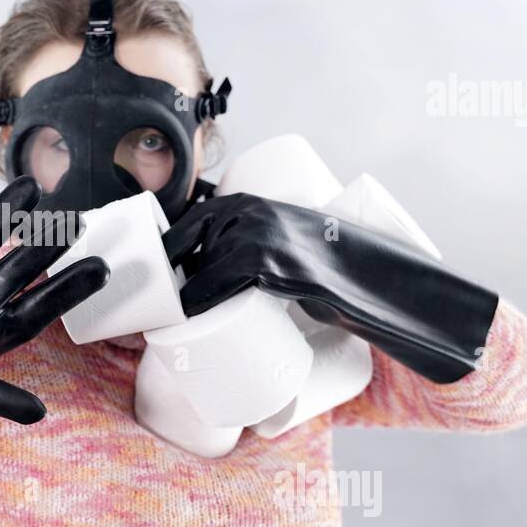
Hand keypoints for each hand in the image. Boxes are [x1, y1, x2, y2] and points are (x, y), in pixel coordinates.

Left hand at [162, 192, 497, 382]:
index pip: (184, 225)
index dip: (162, 255)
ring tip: (168, 325)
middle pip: (181, 249)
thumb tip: (209, 275)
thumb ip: (250, 247)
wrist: (375, 277)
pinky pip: (212, 285)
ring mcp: (256, 237)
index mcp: (246, 202)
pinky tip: (180, 317)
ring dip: (171, 299)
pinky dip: (190, 303)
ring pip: (192, 270)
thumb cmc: (327, 266)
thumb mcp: (281, 243)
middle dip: (162, 281)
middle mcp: (246, 212)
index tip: (151, 282)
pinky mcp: (269, 266)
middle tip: (160, 313)